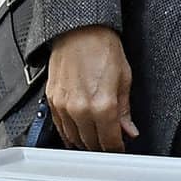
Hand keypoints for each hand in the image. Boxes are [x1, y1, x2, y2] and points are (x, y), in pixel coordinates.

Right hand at [43, 26, 136, 151]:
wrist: (80, 31)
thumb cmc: (102, 49)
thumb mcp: (124, 79)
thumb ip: (124, 110)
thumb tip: (128, 130)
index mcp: (103, 106)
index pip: (110, 142)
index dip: (117, 149)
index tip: (120, 149)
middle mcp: (81, 109)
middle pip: (91, 143)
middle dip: (102, 147)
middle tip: (110, 144)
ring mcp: (63, 106)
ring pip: (74, 138)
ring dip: (85, 143)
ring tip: (95, 140)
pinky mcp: (52, 101)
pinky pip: (59, 127)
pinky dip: (69, 133)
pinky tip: (77, 133)